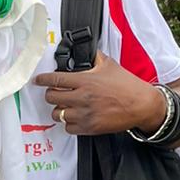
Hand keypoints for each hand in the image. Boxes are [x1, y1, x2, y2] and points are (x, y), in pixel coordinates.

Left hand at [32, 52, 166, 135]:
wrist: (141, 105)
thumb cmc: (127, 85)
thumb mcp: (110, 65)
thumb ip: (94, 58)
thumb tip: (85, 51)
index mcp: (85, 81)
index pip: (55, 80)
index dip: (43, 80)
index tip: (38, 80)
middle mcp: (82, 97)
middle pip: (51, 97)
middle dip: (50, 94)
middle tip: (54, 93)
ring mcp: (85, 114)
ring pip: (57, 114)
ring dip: (59, 109)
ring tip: (65, 106)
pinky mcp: (90, 127)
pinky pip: (68, 128)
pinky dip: (69, 123)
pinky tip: (74, 117)